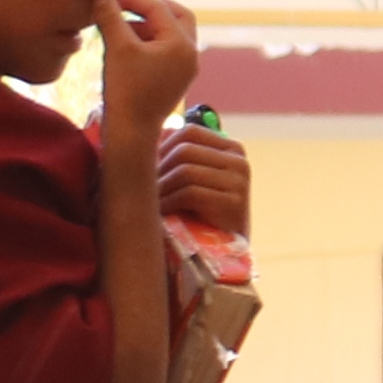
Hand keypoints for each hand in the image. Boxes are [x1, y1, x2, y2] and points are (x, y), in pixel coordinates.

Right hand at [91, 0, 202, 148]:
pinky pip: (168, 51)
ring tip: (122, 27)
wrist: (132, 132)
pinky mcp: (177, 80)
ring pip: (172, 34)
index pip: (158, 7)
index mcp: (182, 43)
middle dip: (152, 8)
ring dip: (149, 25)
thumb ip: (111, 17)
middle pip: (177, 16)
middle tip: (128, 5)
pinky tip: (128, 46)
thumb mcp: (117, 47)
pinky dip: (151, 42)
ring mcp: (186, 69)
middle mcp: (191, 54)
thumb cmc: (126, 89)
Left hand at [156, 123, 252, 239]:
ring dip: (161, 188)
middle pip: (184, 151)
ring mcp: (238, 182)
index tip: (149, 166)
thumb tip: (155, 132)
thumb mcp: (196, 177)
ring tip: (149, 201)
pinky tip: (160, 212)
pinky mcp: (233, 203)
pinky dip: (169, 202)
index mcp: (231, 148)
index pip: (189, 132)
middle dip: (159, 169)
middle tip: (144, 186)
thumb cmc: (203, 211)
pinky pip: (190, 193)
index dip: (163, 146)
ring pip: (185, 171)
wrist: (225, 249)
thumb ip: (183, 155)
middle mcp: (239, 161)